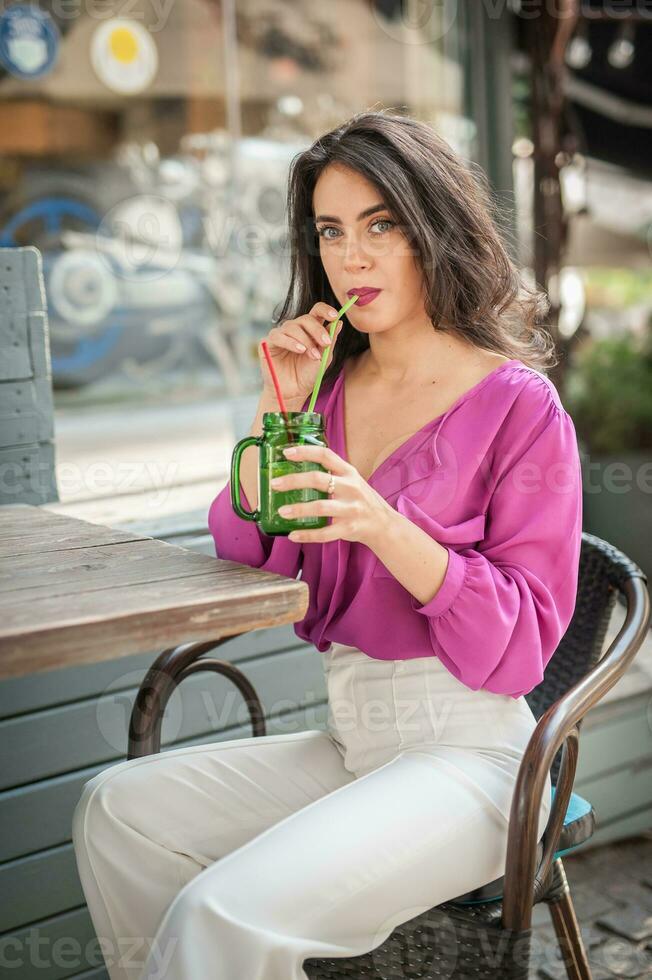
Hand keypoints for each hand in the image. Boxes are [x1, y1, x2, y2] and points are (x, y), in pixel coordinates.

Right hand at [259, 302, 344, 403]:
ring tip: (313, 356)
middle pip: (306, 318)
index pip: (316, 311)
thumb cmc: (308, 375)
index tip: (335, 316)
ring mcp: (281, 334)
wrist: (294, 393)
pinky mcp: (268, 343)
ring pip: (293, 327)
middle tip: (326, 343)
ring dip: (306, 341)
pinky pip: (278, 336)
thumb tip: (339, 322)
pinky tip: (300, 350)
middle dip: (317, 330)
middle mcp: (295, 329)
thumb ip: (331, 340)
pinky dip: (291, 342)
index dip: (325, 310)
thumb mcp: (324, 358)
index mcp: (309, 330)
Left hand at [270, 443, 393, 545]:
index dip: (305, 452)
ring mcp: (351, 508)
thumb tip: (296, 471)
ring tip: (282, 511)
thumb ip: (331, 475)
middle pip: (319, 479)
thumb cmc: (361, 500)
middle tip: (275, 484)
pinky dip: (308, 535)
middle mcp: (351, 487)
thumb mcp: (351, 481)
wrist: (384, 524)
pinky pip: (326, 533)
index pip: (326, 455)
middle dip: (294, 481)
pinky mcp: (350, 527)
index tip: (286, 453)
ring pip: (321, 506)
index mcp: (349, 472)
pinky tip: (293, 535)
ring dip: (299, 509)